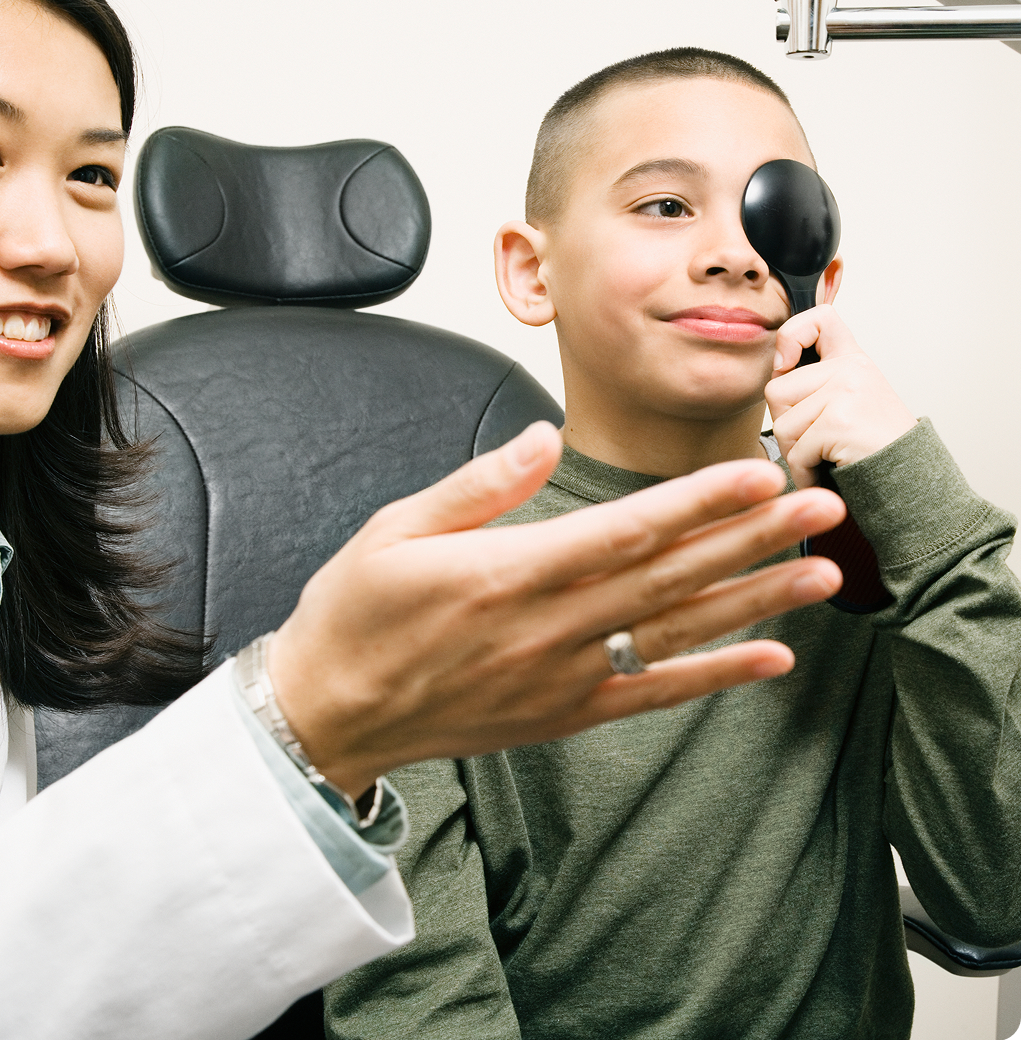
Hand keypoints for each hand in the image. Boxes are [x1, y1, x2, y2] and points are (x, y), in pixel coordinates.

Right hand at [268, 422, 844, 797]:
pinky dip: (714, 678)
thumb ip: (477, 484)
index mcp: (505, 573)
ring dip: (753, 602)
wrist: (329, 713)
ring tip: (821, 574)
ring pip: (674, 633)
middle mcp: (545, 628)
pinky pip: (651, 694)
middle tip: (821, 507)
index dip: (697, 502)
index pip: (623, 529)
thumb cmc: (356, 616)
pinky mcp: (561, 713)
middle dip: (750, 539)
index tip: (757, 474)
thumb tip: (543, 438)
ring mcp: (559, 677)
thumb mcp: (393, 530)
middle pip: (669, 577)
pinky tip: (771, 660)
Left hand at [766, 304, 915, 489]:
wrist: (911, 478)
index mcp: (853, 360)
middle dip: (786, 423)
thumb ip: (817, 382)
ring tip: (826, 455)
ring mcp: (846, 393)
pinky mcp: (840, 422)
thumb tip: (776, 370)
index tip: (786, 365)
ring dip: (796, 451)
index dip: (792, 335)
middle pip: (776, 390)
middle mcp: (851, 370)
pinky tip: (829, 470)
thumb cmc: (872, 445)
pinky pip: (796, 451)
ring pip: (782, 425)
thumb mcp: (850, 399)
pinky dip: (806, 471)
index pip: (820, 318)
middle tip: (817, 439)